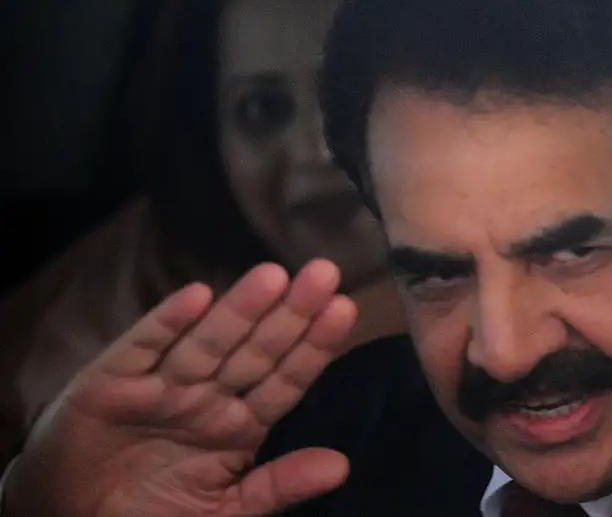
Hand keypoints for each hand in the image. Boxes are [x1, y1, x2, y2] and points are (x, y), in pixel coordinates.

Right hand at [5, 260, 358, 516]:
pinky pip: (142, 348)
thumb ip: (280, 485)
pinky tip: (197, 297)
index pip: (285, 380)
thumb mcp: (227, 510)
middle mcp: (206, 396)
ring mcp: (161, 385)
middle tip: (325, 274)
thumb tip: (341, 466)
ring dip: (239, 310)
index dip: (314, 347)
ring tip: (274, 276)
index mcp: (239, 424)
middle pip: (255, 351)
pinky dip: (166, 323)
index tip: (344, 311)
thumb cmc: (154, 513)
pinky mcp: (111, 382)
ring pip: (207, 343)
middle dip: (290, 314)